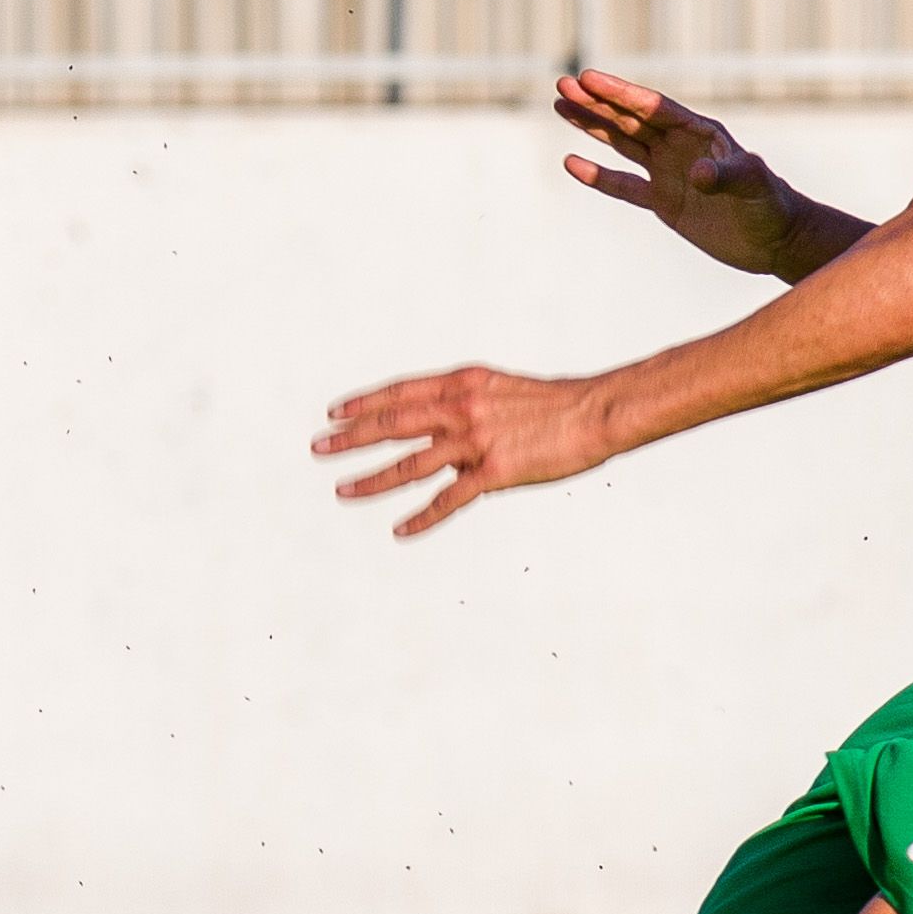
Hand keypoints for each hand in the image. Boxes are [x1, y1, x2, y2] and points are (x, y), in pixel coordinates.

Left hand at [312, 366, 611, 538]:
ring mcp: (475, 441)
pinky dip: (422, 517)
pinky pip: (448, 499)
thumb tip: (439, 432)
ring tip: (342, 491)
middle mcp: (461, 408)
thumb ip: (465, 406)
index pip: (400, 392)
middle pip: (392, 425)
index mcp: (462, 383)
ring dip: (372, 480)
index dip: (363, 403)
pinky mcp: (494, 472)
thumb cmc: (554, 403)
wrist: (595, 412)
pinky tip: (400, 530)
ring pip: (410, 464)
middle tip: (318, 448)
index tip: (333, 412)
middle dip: (350, 438)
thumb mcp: (500, 390)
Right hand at [553, 70, 802, 277]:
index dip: (620, 93)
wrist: (775, 240)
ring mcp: (668, 173)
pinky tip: (573, 164)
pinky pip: (624, 186)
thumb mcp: (753, 184)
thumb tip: (696, 174)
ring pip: (622, 143)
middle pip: (629, 119)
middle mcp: (679, 147)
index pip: (652, 107)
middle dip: (596, 103)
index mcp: (699, 132)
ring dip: (592, 126)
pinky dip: (599, 176)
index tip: (589, 79)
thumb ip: (726, 174)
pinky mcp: (663, 203)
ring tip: (561, 105)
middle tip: (562, 84)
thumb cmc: (771, 204)